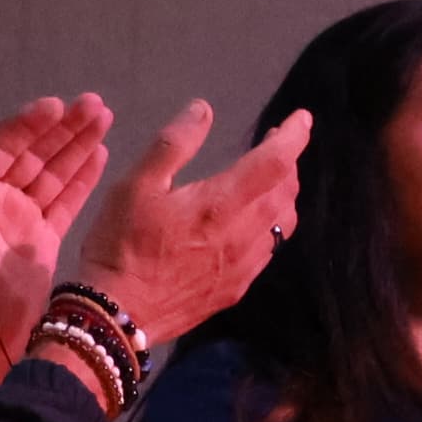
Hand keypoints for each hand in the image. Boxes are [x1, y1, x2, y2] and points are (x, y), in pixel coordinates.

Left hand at [0, 94, 110, 402]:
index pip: (4, 146)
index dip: (29, 125)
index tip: (57, 106)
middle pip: (35, 153)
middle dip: (64, 128)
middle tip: (94, 104)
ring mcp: (24, 218)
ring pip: (56, 172)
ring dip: (79, 145)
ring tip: (105, 119)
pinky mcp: (46, 242)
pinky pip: (68, 202)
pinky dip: (85, 178)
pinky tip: (102, 155)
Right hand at [73, 99, 315, 348]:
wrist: (119, 312)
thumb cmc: (121, 243)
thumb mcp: (136, 184)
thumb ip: (173, 144)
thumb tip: (203, 109)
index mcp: (222, 204)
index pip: (275, 163)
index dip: (294, 136)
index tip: (302, 118)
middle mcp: (245, 234)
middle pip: (285, 191)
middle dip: (286, 161)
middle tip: (275, 142)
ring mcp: (246, 265)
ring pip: (283, 222)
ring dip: (283, 193)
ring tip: (269, 176)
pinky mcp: (239, 286)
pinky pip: (270, 248)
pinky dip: (272, 223)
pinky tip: (255, 219)